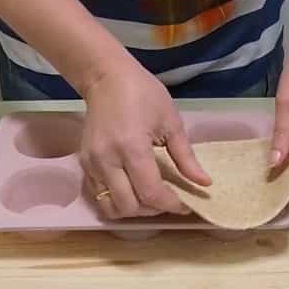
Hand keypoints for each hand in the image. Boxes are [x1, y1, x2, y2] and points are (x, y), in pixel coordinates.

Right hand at [80, 62, 211, 218]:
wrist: (106, 79)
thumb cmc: (143, 94)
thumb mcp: (171, 121)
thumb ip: (186, 157)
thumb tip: (204, 183)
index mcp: (132, 147)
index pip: (151, 193)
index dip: (171, 205)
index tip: (186, 205)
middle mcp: (107, 160)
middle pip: (130, 206)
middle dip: (152, 210)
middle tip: (167, 200)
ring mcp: (92, 164)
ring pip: (111, 207)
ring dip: (133, 209)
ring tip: (148, 198)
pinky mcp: (84, 164)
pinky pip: (99, 196)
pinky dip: (117, 200)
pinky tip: (132, 189)